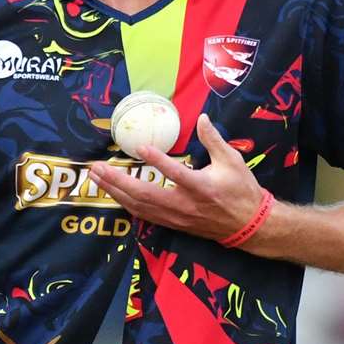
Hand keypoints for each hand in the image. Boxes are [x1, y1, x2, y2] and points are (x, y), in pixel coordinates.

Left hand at [90, 113, 267, 242]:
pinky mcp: (172, 223)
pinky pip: (143, 214)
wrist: (247, 226)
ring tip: (95, 178)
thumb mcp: (233, 161)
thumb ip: (214, 139)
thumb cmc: (241, 190)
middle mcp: (184, 204)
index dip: (157, 161)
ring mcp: (175, 217)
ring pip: (139, 206)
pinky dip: (125, 203)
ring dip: (114, 192)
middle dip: (117, 181)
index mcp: (201, 187)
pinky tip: (111, 193)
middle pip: (145, 194)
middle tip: (96, 167)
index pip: (175, 174)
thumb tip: (201, 117)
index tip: (140, 147)